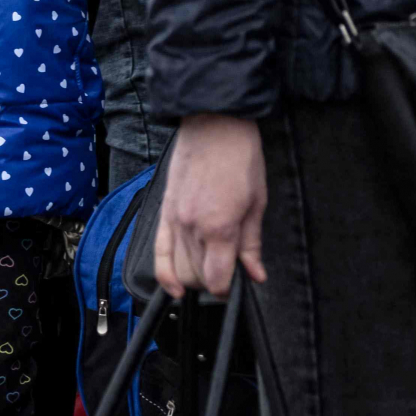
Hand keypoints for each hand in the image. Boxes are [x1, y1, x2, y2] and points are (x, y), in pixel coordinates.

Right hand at [155, 112, 265, 298]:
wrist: (213, 125)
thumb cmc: (240, 158)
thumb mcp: (257, 203)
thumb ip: (251, 244)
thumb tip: (255, 274)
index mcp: (219, 228)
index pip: (217, 280)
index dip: (228, 289)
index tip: (236, 285)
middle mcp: (193, 228)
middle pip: (198, 277)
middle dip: (213, 282)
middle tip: (228, 273)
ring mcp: (175, 220)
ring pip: (179, 269)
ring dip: (194, 278)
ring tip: (208, 270)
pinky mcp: (164, 211)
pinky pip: (158, 253)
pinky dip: (164, 275)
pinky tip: (174, 289)